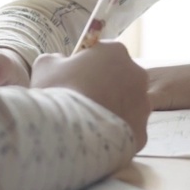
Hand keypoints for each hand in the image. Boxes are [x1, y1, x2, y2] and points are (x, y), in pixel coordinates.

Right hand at [30, 42, 150, 147]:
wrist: (69, 132)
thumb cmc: (58, 91)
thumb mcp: (46, 65)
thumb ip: (56, 58)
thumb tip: (60, 61)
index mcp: (116, 52)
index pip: (106, 53)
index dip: (90, 65)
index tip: (76, 76)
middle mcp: (137, 75)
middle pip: (121, 79)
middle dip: (106, 87)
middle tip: (82, 100)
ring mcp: (143, 105)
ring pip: (127, 106)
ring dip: (112, 111)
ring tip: (88, 123)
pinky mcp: (142, 132)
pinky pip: (127, 131)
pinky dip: (114, 134)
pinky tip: (96, 138)